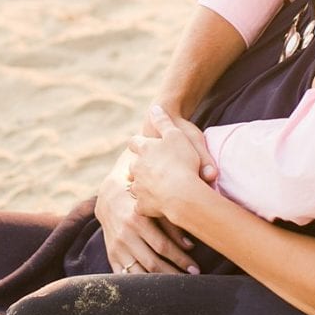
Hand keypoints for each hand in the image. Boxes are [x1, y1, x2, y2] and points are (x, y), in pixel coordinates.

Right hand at [96, 145, 198, 276]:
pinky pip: (126, 275)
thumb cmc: (144, 191)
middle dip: (175, 272)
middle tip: (194, 277)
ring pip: (140, 271)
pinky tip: (158, 287)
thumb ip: (176, 210)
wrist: (110, 194)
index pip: (162, 245)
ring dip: (161, 281)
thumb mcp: (159, 193)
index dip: (181, 258)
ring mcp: (116, 245)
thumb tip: (193, 238)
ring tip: (179, 285)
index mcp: (137, 217)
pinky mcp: (111, 254)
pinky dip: (142, 283)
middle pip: (153, 261)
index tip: (196, 267)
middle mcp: (125, 233)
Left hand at [125, 107, 212, 222]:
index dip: (140, 144)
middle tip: (154, 171)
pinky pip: (141, 206)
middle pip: (133, 166)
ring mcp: (137, 188)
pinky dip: (148, 206)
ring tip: (156, 189)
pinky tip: (156, 207)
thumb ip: (164, 121)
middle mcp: (136, 167)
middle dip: (140, 168)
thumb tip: (155, 107)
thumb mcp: (176, 135)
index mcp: (144, 149)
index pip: (134, 142)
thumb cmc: (182, 161)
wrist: (181, 192)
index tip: (145, 147)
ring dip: (142, 187)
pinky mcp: (142, 206)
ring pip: (135, 186)